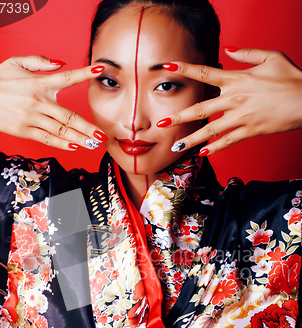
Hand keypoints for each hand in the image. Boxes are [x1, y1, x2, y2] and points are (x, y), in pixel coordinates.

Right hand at [0, 55, 106, 150]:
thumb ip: (40, 62)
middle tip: (103, 135)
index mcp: (38, 83)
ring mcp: (32, 118)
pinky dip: (62, 144)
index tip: (100, 70)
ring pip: (61, 130)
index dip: (84, 74)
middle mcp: (38, 101)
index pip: (67, 77)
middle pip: (69, 116)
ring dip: (80, 138)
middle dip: (88, 127)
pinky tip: (74, 146)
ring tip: (93, 144)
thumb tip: (61, 63)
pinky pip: (47, 139)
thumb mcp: (16, 62)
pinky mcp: (24, 130)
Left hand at [158, 49, 301, 154]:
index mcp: (237, 79)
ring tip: (176, 146)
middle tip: (161, 124)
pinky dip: (215, 148)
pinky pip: (228, 141)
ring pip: (210, 130)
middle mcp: (234, 99)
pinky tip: (203, 153)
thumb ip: (247, 54)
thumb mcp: (271, 57)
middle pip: (200, 108)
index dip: (184, 69)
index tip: (167, 68)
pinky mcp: (250, 131)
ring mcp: (241, 117)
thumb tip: (229, 51)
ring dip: (191, 139)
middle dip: (178, 117)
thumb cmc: (291, 77)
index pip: (204, 73)